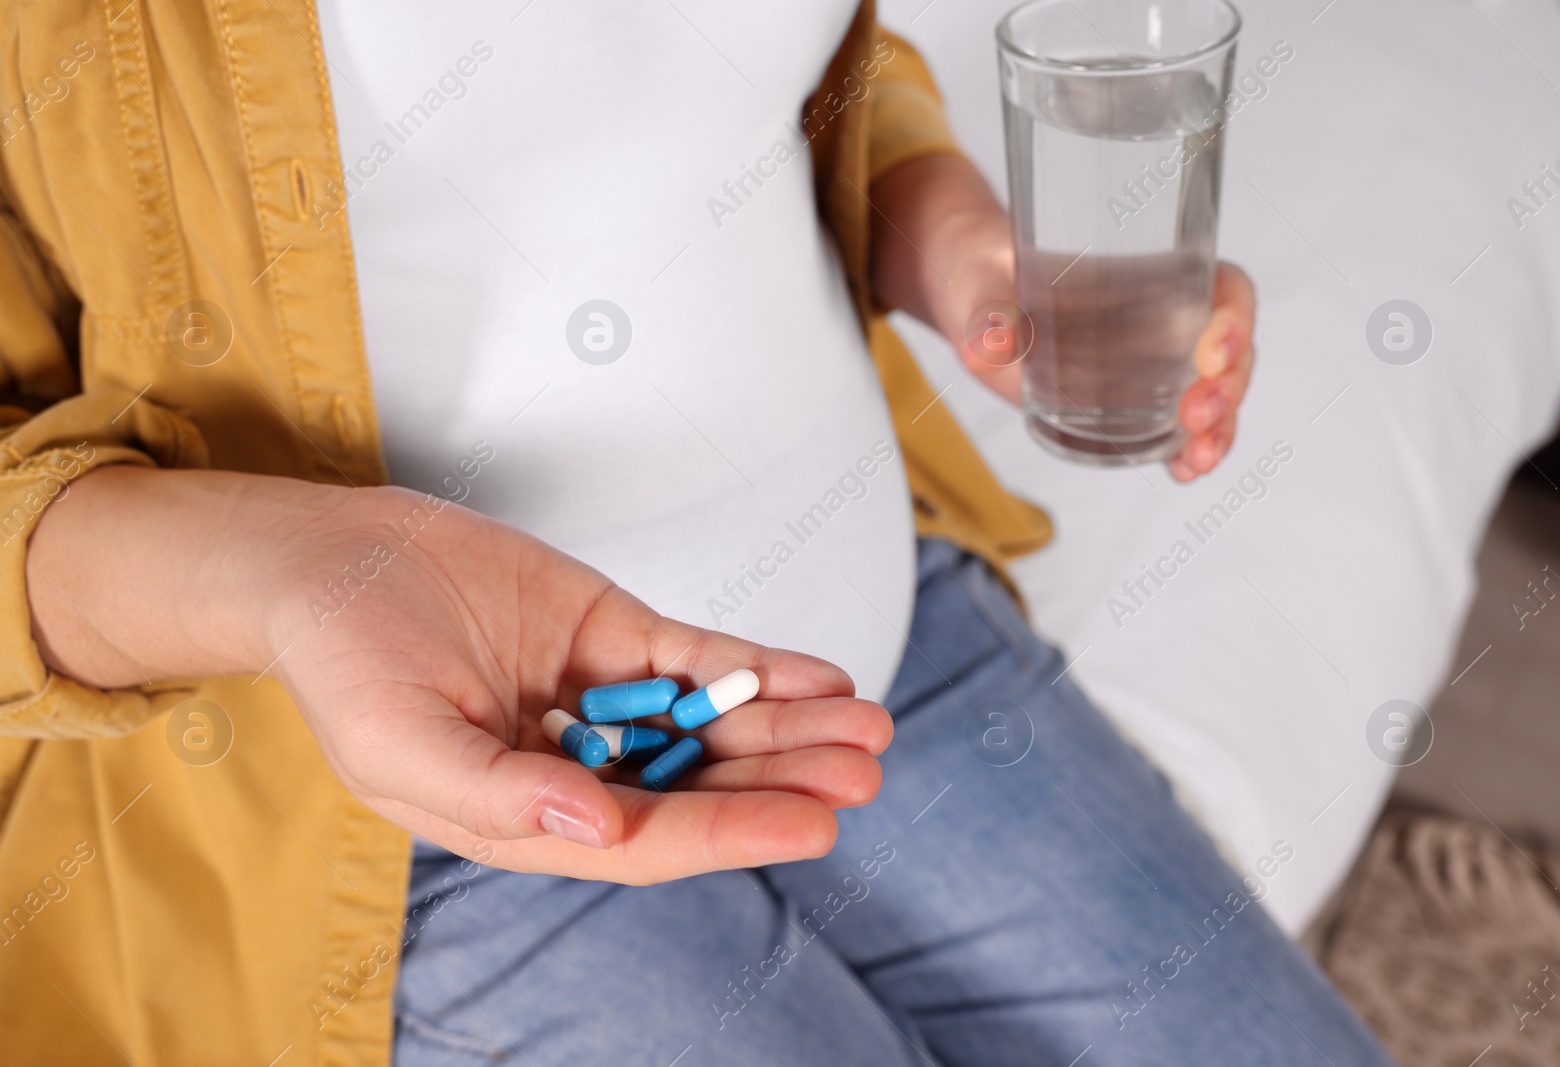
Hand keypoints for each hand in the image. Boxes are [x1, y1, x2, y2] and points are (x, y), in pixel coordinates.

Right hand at [28, 468, 890, 883]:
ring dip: (790, 727)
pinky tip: (817, 677)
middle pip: (701, 785)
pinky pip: (698, 659)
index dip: (734, 832)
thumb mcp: (402, 742)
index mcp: (530, 817)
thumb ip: (501, 793)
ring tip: (868, 726)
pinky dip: (756, 668)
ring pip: (712, 724)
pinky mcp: (613, 638)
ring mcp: (602, 701)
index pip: (650, 839)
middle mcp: (579, 769)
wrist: (331, 560)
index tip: (815, 822)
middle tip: (865, 769)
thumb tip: (600, 828)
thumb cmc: (345, 661)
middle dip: (784, 778)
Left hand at [869, 152, 1256, 480]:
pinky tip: (1186, 472)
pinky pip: (1177, 429)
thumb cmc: (988, 279)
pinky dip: (1189, 451)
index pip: (1224, 289)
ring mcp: (1153, 366)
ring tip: (1198, 459)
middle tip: (1196, 416)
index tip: (1211, 354)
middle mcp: (1164, 320)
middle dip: (1227, 388)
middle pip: (1230, 351)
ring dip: (1218, 429)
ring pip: (1213, 395)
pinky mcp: (1130, 405)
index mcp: (1149, 276)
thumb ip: (986, 316)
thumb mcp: (982, 291)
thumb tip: (988, 346)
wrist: (972, 301)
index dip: (1233, 320)